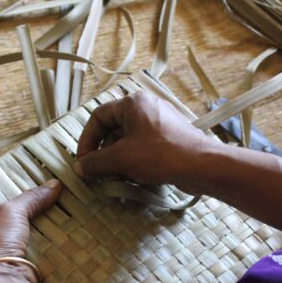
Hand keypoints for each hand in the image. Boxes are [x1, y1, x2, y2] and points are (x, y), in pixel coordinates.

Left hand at [0, 181, 60, 282]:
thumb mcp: (12, 211)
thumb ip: (31, 198)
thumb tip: (55, 184)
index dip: (14, 207)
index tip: (35, 202)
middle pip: (9, 231)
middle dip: (28, 225)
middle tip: (51, 215)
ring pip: (20, 248)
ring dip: (37, 242)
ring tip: (59, 231)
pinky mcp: (11, 279)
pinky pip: (29, 263)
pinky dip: (42, 258)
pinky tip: (56, 251)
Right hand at [73, 91, 215, 190]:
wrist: (201, 165)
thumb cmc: (161, 155)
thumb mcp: (121, 158)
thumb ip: (96, 162)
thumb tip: (80, 168)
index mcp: (133, 103)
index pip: (98, 116)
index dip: (87, 140)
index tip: (84, 161)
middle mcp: (147, 108)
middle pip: (114, 130)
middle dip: (104, 154)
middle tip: (99, 174)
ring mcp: (161, 123)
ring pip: (129, 141)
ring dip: (119, 161)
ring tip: (118, 179)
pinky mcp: (170, 139)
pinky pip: (145, 148)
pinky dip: (136, 162)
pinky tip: (136, 178)